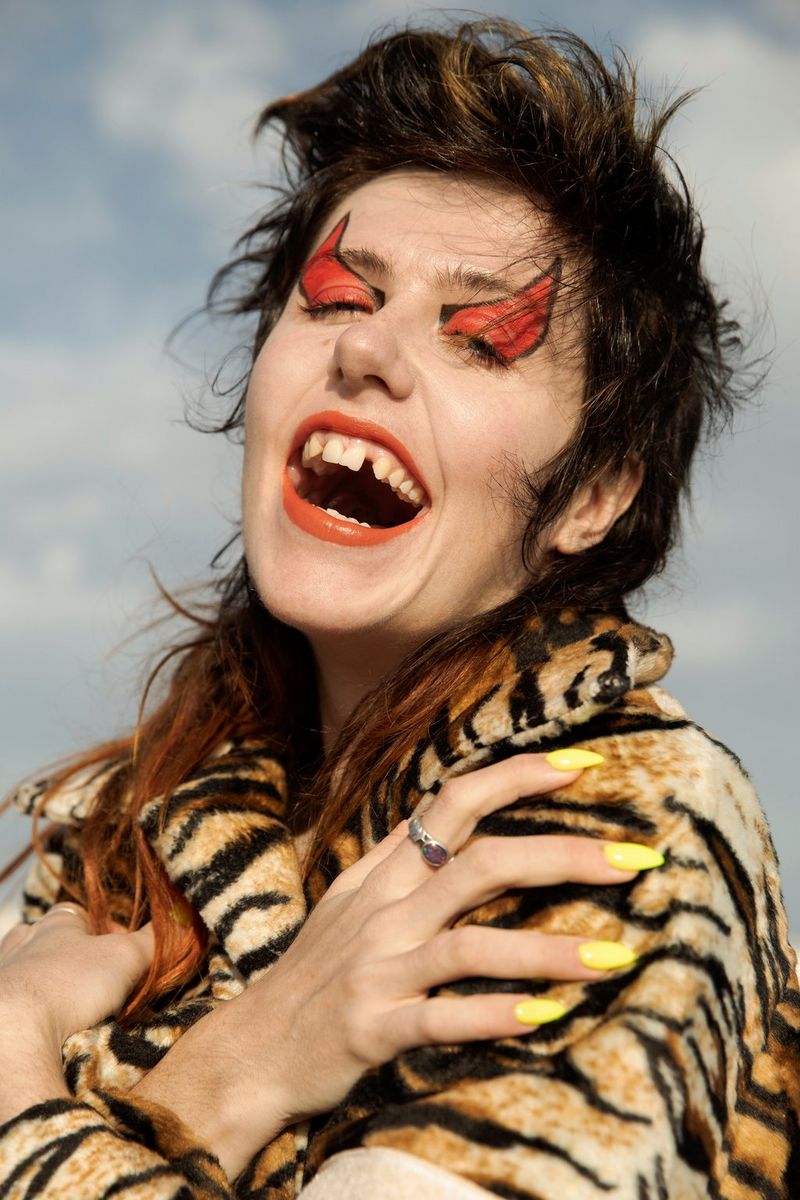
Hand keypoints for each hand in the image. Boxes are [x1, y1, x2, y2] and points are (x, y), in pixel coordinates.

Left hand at [0, 904, 154, 1047]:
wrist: (10, 1034)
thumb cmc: (70, 984)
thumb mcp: (126, 957)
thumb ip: (153, 939)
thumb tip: (181, 920)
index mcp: (54, 922)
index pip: (81, 915)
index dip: (105, 933)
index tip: (123, 957)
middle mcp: (23, 941)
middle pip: (53, 943)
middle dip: (75, 962)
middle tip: (98, 987)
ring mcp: (3, 975)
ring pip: (31, 974)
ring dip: (51, 989)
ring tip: (73, 1014)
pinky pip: (16, 1005)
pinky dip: (31, 1014)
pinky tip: (47, 1030)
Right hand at [135, 752, 646, 1177]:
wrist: (255, 1047)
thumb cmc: (318, 970)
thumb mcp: (355, 900)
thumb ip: (406, 858)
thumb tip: (460, 812)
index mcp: (385, 872)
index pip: (455, 800)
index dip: (519, 775)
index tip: (586, 765)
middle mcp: (384, 910)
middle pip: (481, 863)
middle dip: (563, 854)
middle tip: (636, 860)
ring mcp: (378, 968)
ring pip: (471, 944)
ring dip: (548, 950)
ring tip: (617, 957)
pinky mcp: (373, 1028)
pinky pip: (441, 1018)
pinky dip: (494, 1015)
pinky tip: (545, 1017)